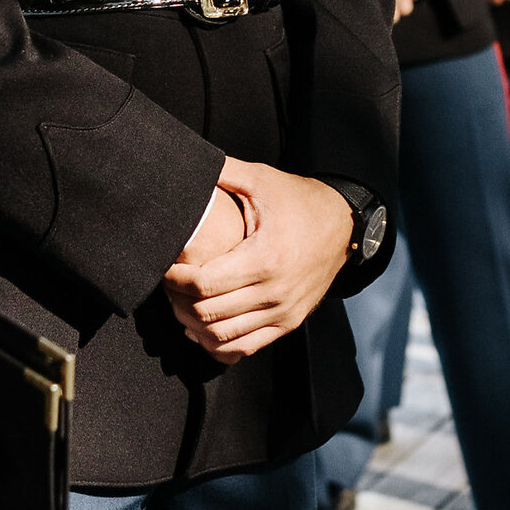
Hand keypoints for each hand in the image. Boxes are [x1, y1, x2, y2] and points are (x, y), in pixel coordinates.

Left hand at [162, 158, 353, 360]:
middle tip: (168, 286)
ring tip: (181, 304)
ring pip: (222, 336)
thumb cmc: (298, 200)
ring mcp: (283, 312)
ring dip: (193, 325)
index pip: (204, 284)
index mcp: (265, 258)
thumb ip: (223, 171)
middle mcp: (275, 291)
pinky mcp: (288, 323)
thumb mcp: (262, 179)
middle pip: (208, 313)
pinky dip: (217, 344)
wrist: (344, 225)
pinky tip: (201, 328)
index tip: (165, 268)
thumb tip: (187, 162)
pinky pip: (244, 347)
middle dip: (178, 302)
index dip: (174, 280)